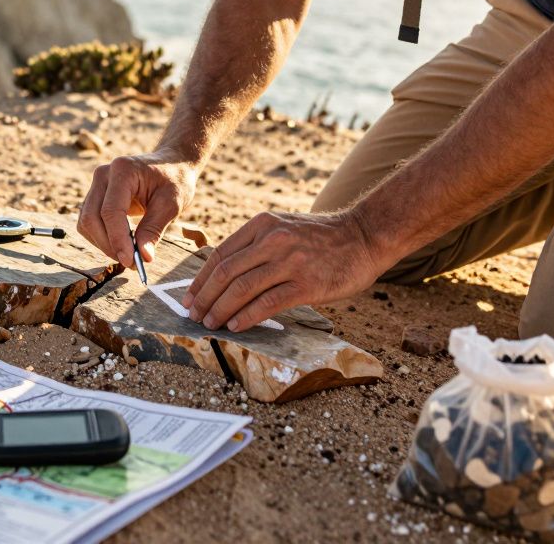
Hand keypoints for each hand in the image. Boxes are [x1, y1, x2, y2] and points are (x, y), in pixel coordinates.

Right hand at [78, 150, 198, 268]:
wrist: (171, 164)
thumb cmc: (174, 180)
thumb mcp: (172, 204)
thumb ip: (154, 229)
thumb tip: (143, 257)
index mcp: (123, 170)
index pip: (110, 211)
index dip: (117, 239)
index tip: (130, 261)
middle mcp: (103, 174)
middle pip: (92, 218)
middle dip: (109, 245)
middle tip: (132, 263)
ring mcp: (96, 184)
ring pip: (86, 223)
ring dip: (104, 244)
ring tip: (130, 255)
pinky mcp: (95, 195)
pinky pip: (89, 222)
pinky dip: (102, 238)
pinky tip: (122, 244)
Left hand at [184, 209, 391, 331]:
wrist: (364, 235)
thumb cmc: (321, 238)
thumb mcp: (283, 228)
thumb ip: (256, 245)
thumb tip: (223, 276)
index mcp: (262, 225)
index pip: (219, 255)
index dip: (200, 280)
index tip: (189, 299)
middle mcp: (272, 240)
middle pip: (225, 273)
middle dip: (205, 298)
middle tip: (194, 316)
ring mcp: (290, 262)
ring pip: (242, 289)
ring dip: (220, 310)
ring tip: (210, 324)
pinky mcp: (306, 284)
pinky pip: (268, 303)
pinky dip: (247, 316)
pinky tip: (236, 326)